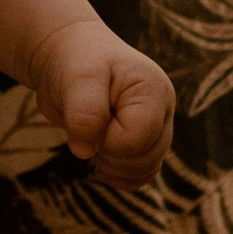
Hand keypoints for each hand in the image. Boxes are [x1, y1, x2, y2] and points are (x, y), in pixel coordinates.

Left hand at [33, 18, 173, 186]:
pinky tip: (98, 157)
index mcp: (154, 89)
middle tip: (87, 127)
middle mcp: (163, 110)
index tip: (87, 116)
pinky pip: (141, 176)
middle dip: (109, 153)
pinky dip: (118, 175)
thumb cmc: (75, 61)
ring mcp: (157, 127)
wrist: (69, 57)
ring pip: (145, 171)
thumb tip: (86, 151)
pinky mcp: (144, 142)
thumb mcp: (76, 77)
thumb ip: (84, 111)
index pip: (138, 139)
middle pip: (146, 160)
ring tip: (92, 137)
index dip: (107, 139)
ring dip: (112, 165)